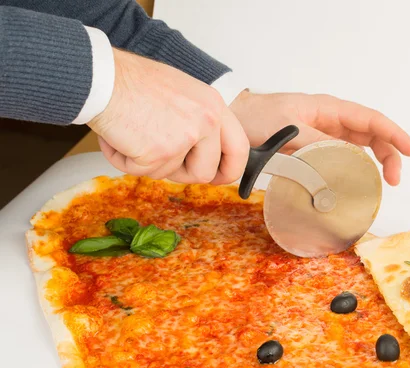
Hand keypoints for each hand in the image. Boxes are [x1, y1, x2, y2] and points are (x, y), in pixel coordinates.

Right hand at [89, 49, 248, 184]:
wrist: (100, 77)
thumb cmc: (133, 81)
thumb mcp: (182, 94)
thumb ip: (198, 122)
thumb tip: (204, 153)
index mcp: (214, 106)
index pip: (239, 148)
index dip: (229, 170)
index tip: (217, 178)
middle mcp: (206, 122)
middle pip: (205, 173)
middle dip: (181, 174)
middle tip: (158, 160)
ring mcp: (184, 139)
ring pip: (170, 175)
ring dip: (147, 163)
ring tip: (132, 133)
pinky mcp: (158, 153)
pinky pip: (142, 173)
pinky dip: (124, 160)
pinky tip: (117, 136)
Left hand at [229, 91, 409, 185]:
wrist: (233, 120)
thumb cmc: (257, 117)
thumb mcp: (286, 129)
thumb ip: (313, 146)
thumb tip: (338, 166)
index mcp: (329, 109)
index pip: (371, 120)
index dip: (394, 134)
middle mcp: (331, 121)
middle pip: (371, 135)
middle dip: (389, 154)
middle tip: (394, 179)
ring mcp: (323, 135)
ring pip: (359, 148)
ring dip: (375, 163)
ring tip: (383, 183)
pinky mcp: (314, 150)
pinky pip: (342, 158)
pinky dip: (354, 169)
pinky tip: (357, 182)